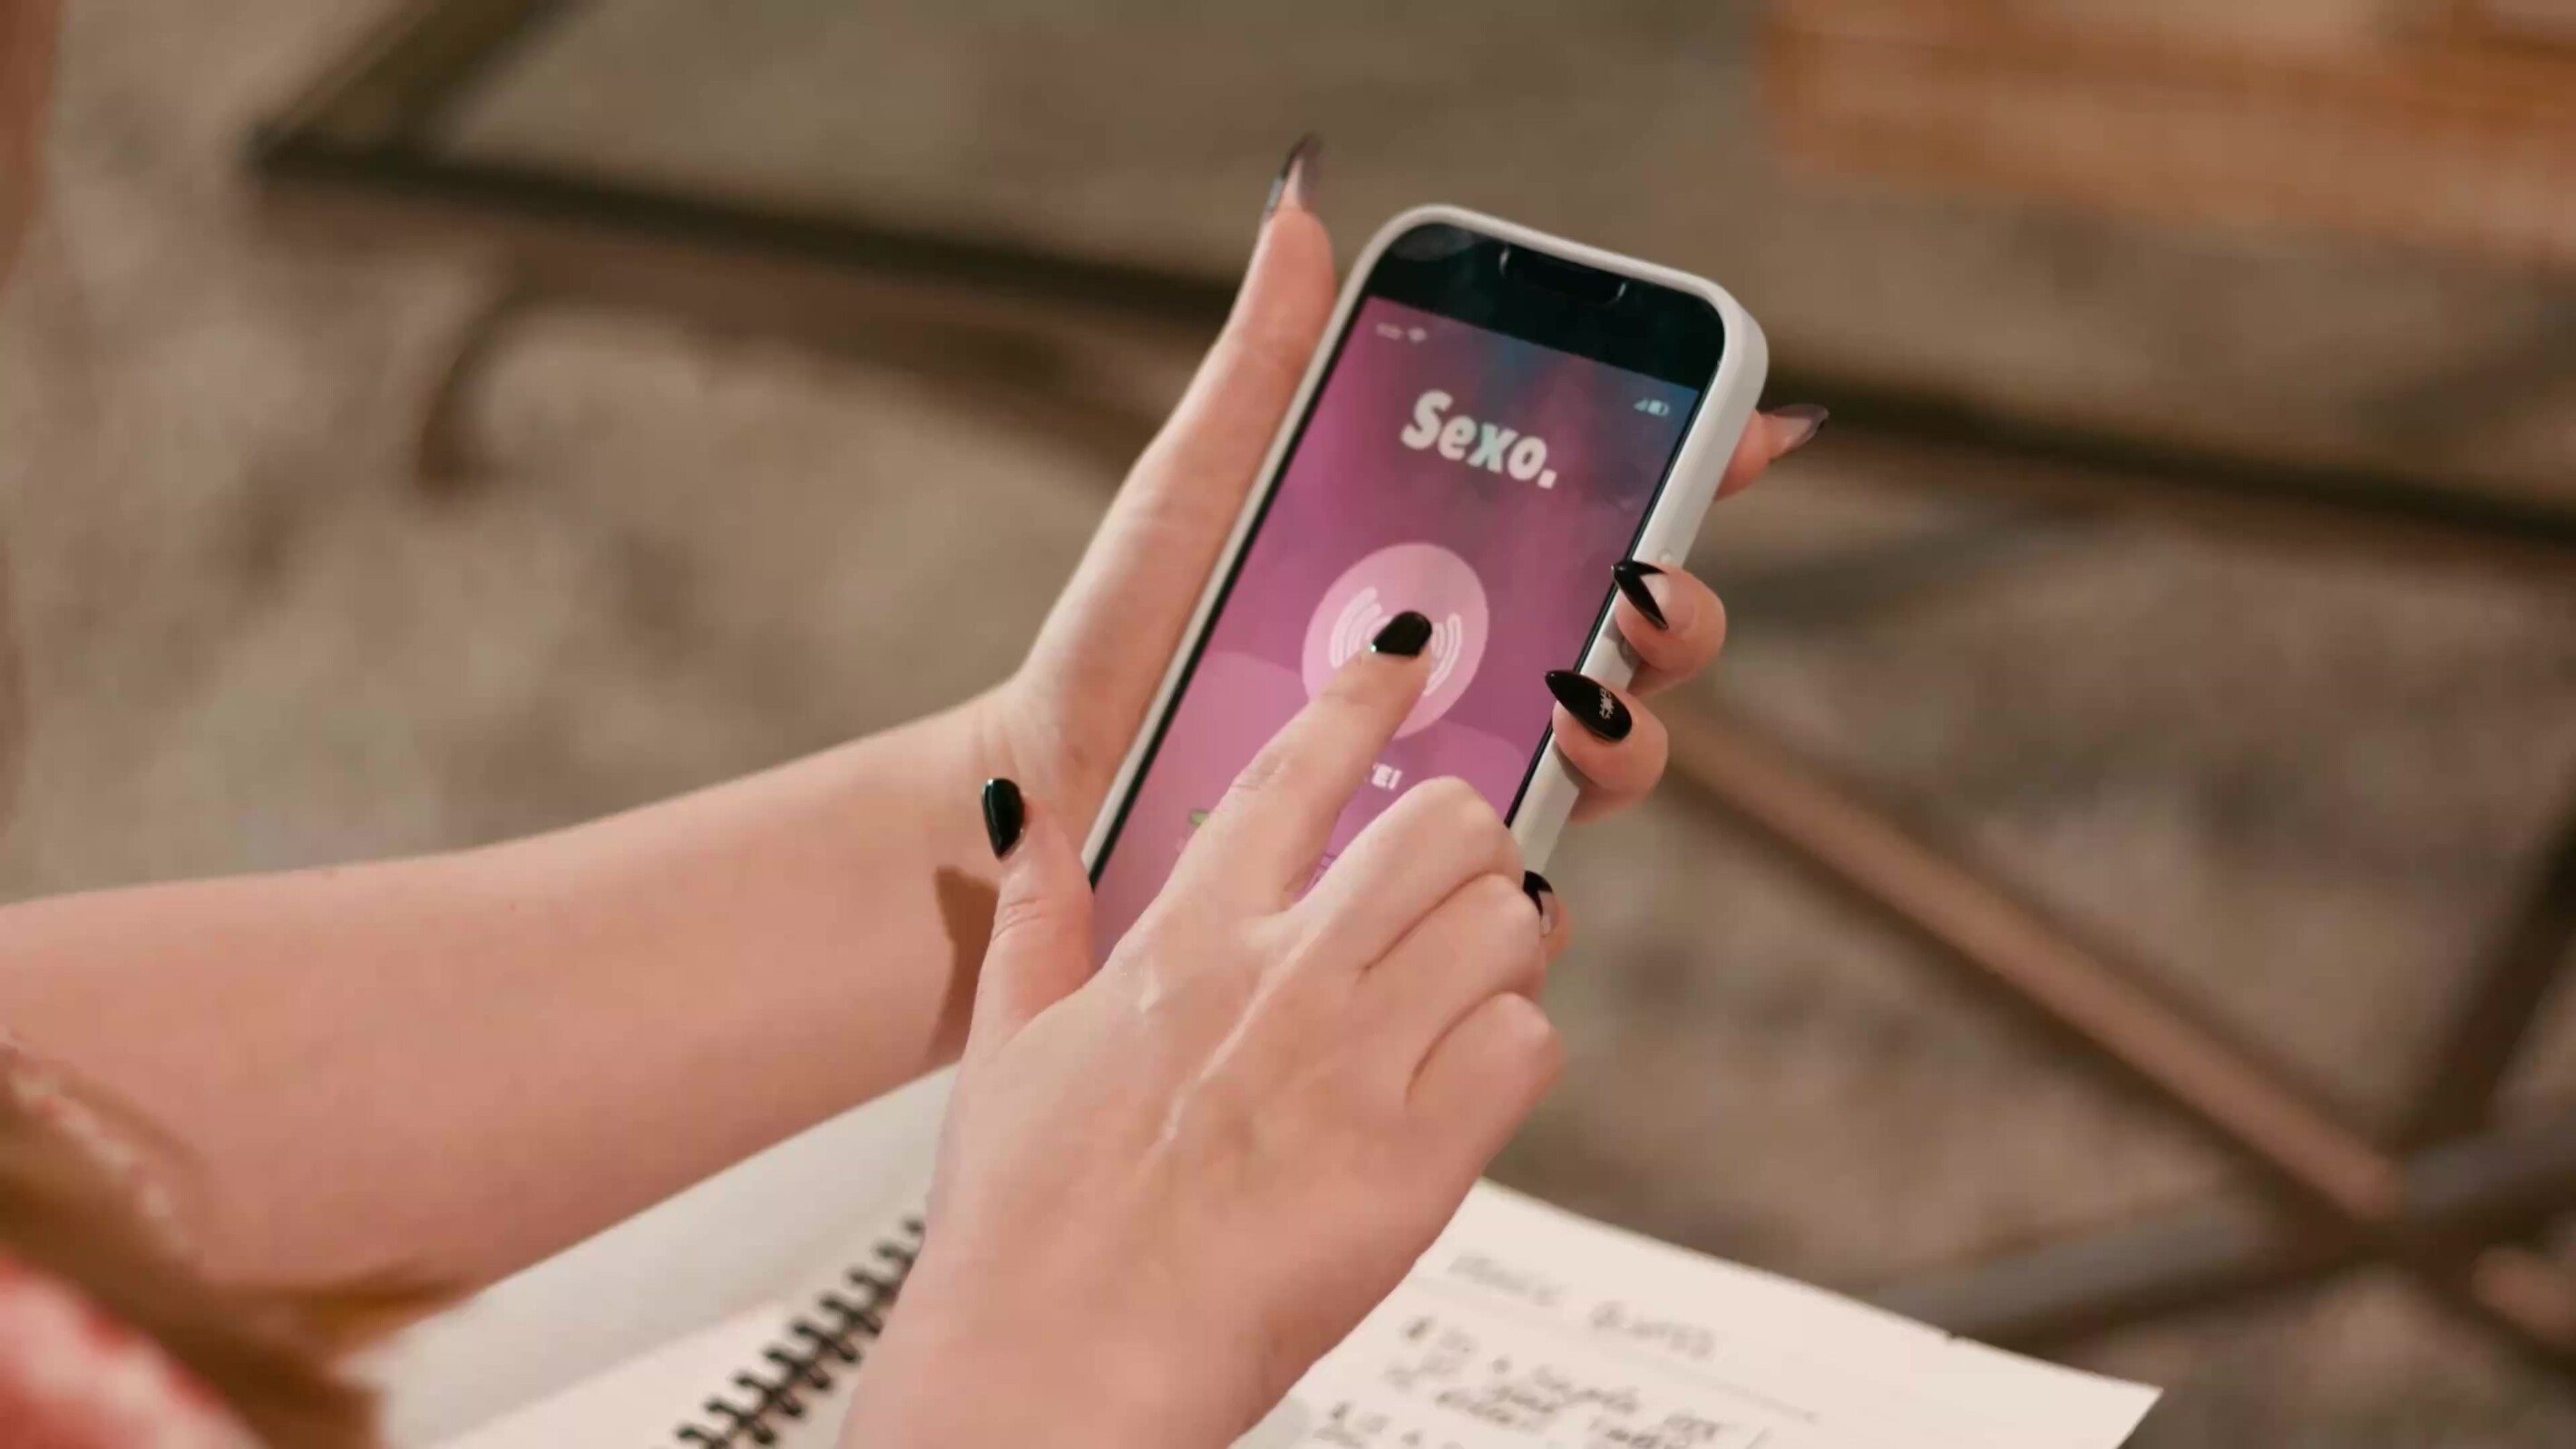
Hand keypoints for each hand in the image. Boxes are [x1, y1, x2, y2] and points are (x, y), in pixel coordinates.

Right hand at [850, 622, 1568, 1447]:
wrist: (1053, 1370)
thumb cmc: (1025, 1228)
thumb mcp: (1007, 1049)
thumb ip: (1032, 918)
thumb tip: (1022, 815)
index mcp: (1184, 939)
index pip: (1294, 770)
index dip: (1363, 698)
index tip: (1408, 661)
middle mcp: (1280, 979)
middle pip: (1445, 829)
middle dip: (1471, 848)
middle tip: (1454, 891)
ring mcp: (1354, 1064)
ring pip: (1509, 926)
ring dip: (1502, 953)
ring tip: (1461, 997)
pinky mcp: (1416, 1162)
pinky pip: (1528, 1049)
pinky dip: (1514, 1058)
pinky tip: (1464, 1090)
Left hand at [975, 138, 1826, 835]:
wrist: (1058, 785)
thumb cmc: (1123, 636)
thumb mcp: (1198, 489)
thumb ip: (1265, 368)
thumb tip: (1303, 212)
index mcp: (1436, 568)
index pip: (1590, 514)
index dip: (1684, 468)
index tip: (1737, 425)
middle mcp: (1469, 669)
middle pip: (1631, 635)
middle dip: (1674, 604)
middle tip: (1639, 585)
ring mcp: (1451, 768)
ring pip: (1607, 752)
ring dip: (1629, 724)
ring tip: (1579, 691)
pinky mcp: (1416, 869)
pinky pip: (1520, 868)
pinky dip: (1547, 848)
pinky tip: (1527, 805)